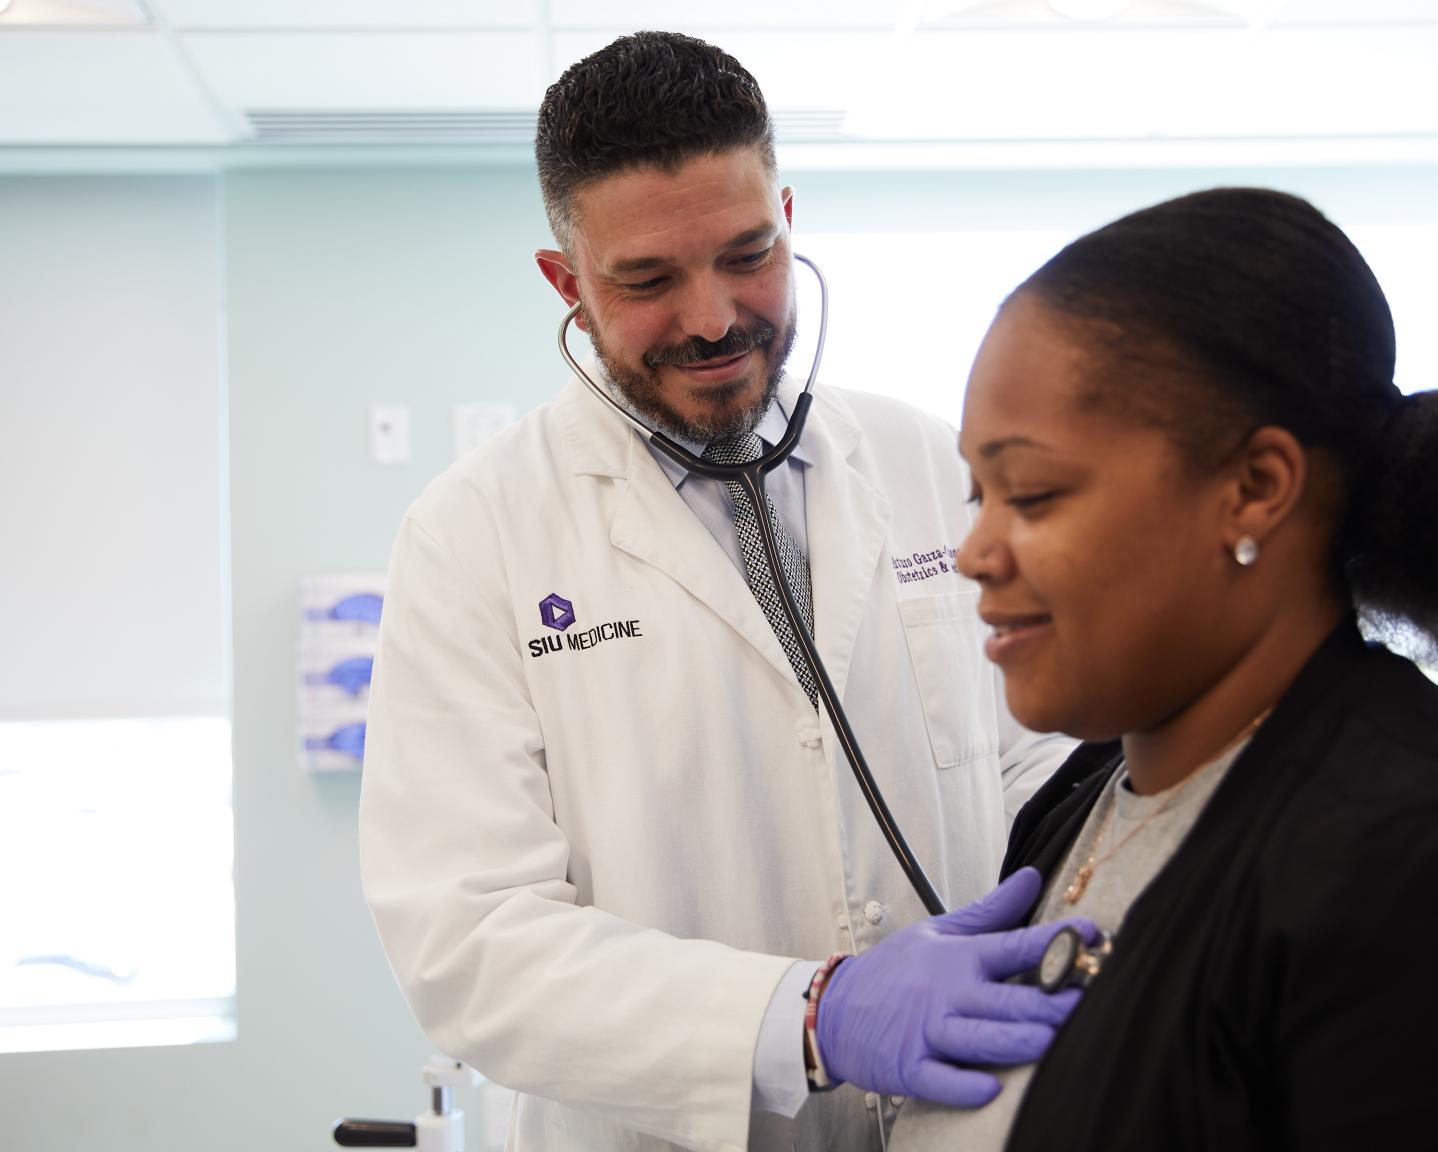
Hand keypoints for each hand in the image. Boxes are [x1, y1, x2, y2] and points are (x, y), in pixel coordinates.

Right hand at [814, 868, 1093, 1107]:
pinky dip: (963, 1085)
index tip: (1091, 933)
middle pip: (1005, 999)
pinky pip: (940, 1080)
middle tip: (1087, 1000)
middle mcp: (947, 995)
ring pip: (979, 1039)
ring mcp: (928, 1033)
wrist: (834, 1009)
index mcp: (958, 959)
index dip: (1053, 940)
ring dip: (1016, 1040)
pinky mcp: (911, 1068)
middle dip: (1047, 1001)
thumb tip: (1031, 877)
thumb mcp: (938, 931)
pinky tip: (991, 1089)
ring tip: (1053, 1041)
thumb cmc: (893, 972)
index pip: (1013, 946)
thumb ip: (991, 911)